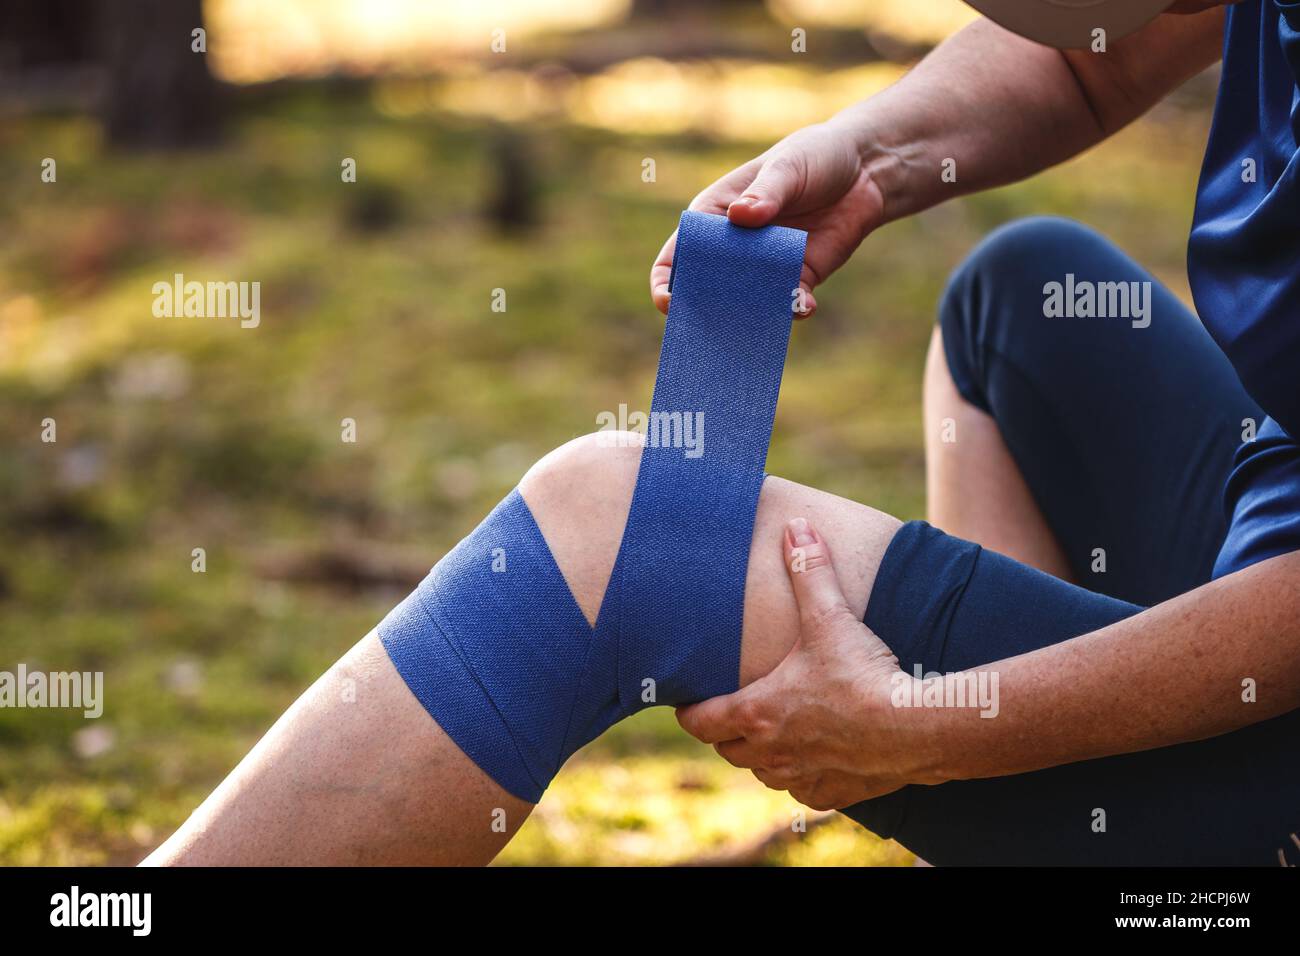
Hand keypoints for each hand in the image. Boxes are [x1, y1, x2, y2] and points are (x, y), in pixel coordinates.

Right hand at [649, 121, 884, 318]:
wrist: (864, 170)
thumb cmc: (813, 156)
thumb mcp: (788, 166)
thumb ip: (767, 193)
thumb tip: (741, 216)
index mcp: (714, 216)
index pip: (677, 255)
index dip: (667, 282)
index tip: (670, 302)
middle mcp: (734, 247)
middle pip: (707, 289)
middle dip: (708, 309)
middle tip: (720, 319)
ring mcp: (765, 267)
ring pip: (747, 303)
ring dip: (752, 315)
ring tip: (765, 316)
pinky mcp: (798, 278)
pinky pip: (788, 303)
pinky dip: (793, 308)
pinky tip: (804, 304)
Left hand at [677, 517, 918, 810]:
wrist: (916, 728)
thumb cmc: (863, 674)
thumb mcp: (830, 617)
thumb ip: (809, 570)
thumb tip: (796, 526)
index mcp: (756, 712)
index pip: (700, 721)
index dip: (689, 711)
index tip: (686, 703)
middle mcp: (770, 752)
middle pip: (728, 749)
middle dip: (725, 732)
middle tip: (731, 711)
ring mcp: (800, 777)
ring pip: (763, 773)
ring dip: (761, 756)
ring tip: (771, 733)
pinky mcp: (833, 793)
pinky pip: (803, 791)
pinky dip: (801, 777)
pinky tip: (814, 759)